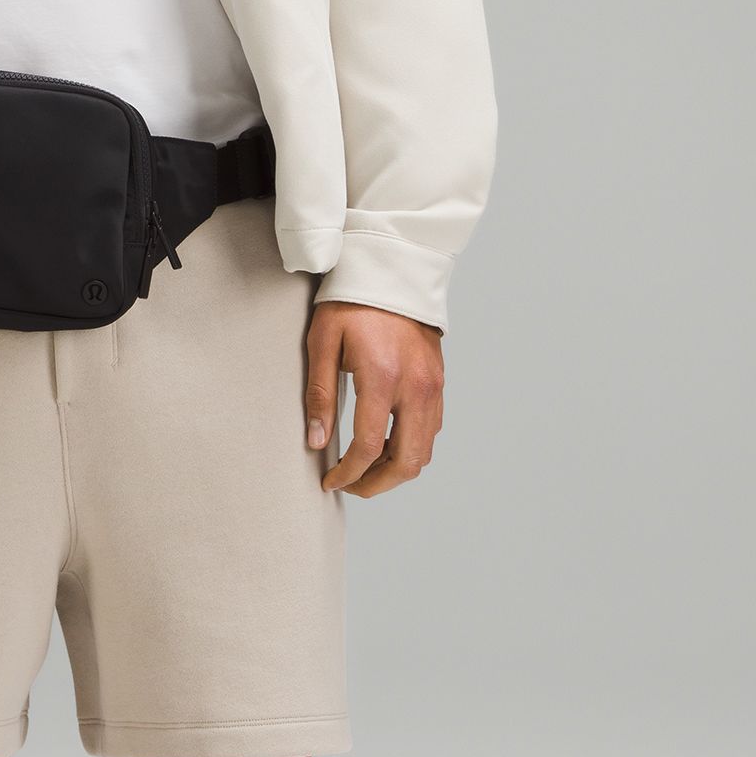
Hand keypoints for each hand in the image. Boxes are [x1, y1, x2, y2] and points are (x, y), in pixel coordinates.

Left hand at [305, 300, 443, 497]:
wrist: (391, 270)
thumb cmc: (351, 302)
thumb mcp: (323, 341)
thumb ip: (320, 394)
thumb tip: (316, 442)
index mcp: (382, 377)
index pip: (368, 448)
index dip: (348, 474)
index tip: (330, 481)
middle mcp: (414, 387)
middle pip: (406, 462)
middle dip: (377, 485)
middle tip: (351, 485)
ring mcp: (432, 386)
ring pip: (424, 451)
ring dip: (396, 469)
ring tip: (366, 468)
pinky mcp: (439, 382)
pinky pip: (432, 430)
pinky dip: (411, 447)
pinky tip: (387, 442)